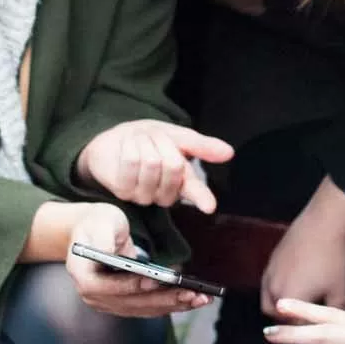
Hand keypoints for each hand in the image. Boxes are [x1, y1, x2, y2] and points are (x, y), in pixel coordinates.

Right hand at [63, 203, 211, 316]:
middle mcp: (94, 296)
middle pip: (130, 303)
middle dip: (163, 299)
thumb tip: (110, 253)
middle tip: (191, 293)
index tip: (154, 280)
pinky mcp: (125, 304)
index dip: (129, 286)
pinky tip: (193, 299)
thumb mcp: (99, 222)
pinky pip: (149, 307)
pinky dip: (171, 303)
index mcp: (83, 276)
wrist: (94, 231)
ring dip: (173, 305)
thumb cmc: (97, 223)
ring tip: (200, 298)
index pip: (105, 288)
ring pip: (144, 309)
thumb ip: (103, 237)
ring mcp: (110, 303)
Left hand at [77, 120, 232, 211]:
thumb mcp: (177, 137)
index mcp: (182, 181)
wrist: (115, 139)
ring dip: (144, 142)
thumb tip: (229, 152)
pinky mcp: (123, 190)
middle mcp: (165, 193)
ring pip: (152, 163)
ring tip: (138, 142)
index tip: (209, 206)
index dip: (203, 198)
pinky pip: (132, 164)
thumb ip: (201, 146)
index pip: (196, 191)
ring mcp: (143, 195)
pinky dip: (130, 147)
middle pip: (173, 165)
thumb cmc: (149, 140)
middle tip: (153, 138)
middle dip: (163, 142)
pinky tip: (126, 148)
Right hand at [261, 178, 344, 317]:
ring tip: (300, 299)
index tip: (316, 325)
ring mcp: (270, 273)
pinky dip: (278, 288)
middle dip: (289, 319)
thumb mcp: (340, 291)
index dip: (306, 328)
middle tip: (307, 315)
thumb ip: (333, 312)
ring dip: (280, 304)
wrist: (324, 223)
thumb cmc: (334, 258)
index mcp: (290, 301)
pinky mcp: (271, 260)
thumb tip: (333, 324)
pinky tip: (296, 281)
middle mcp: (274, 290)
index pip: (294, 325)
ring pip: (269, 299)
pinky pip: (268, 283)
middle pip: (276, 315)